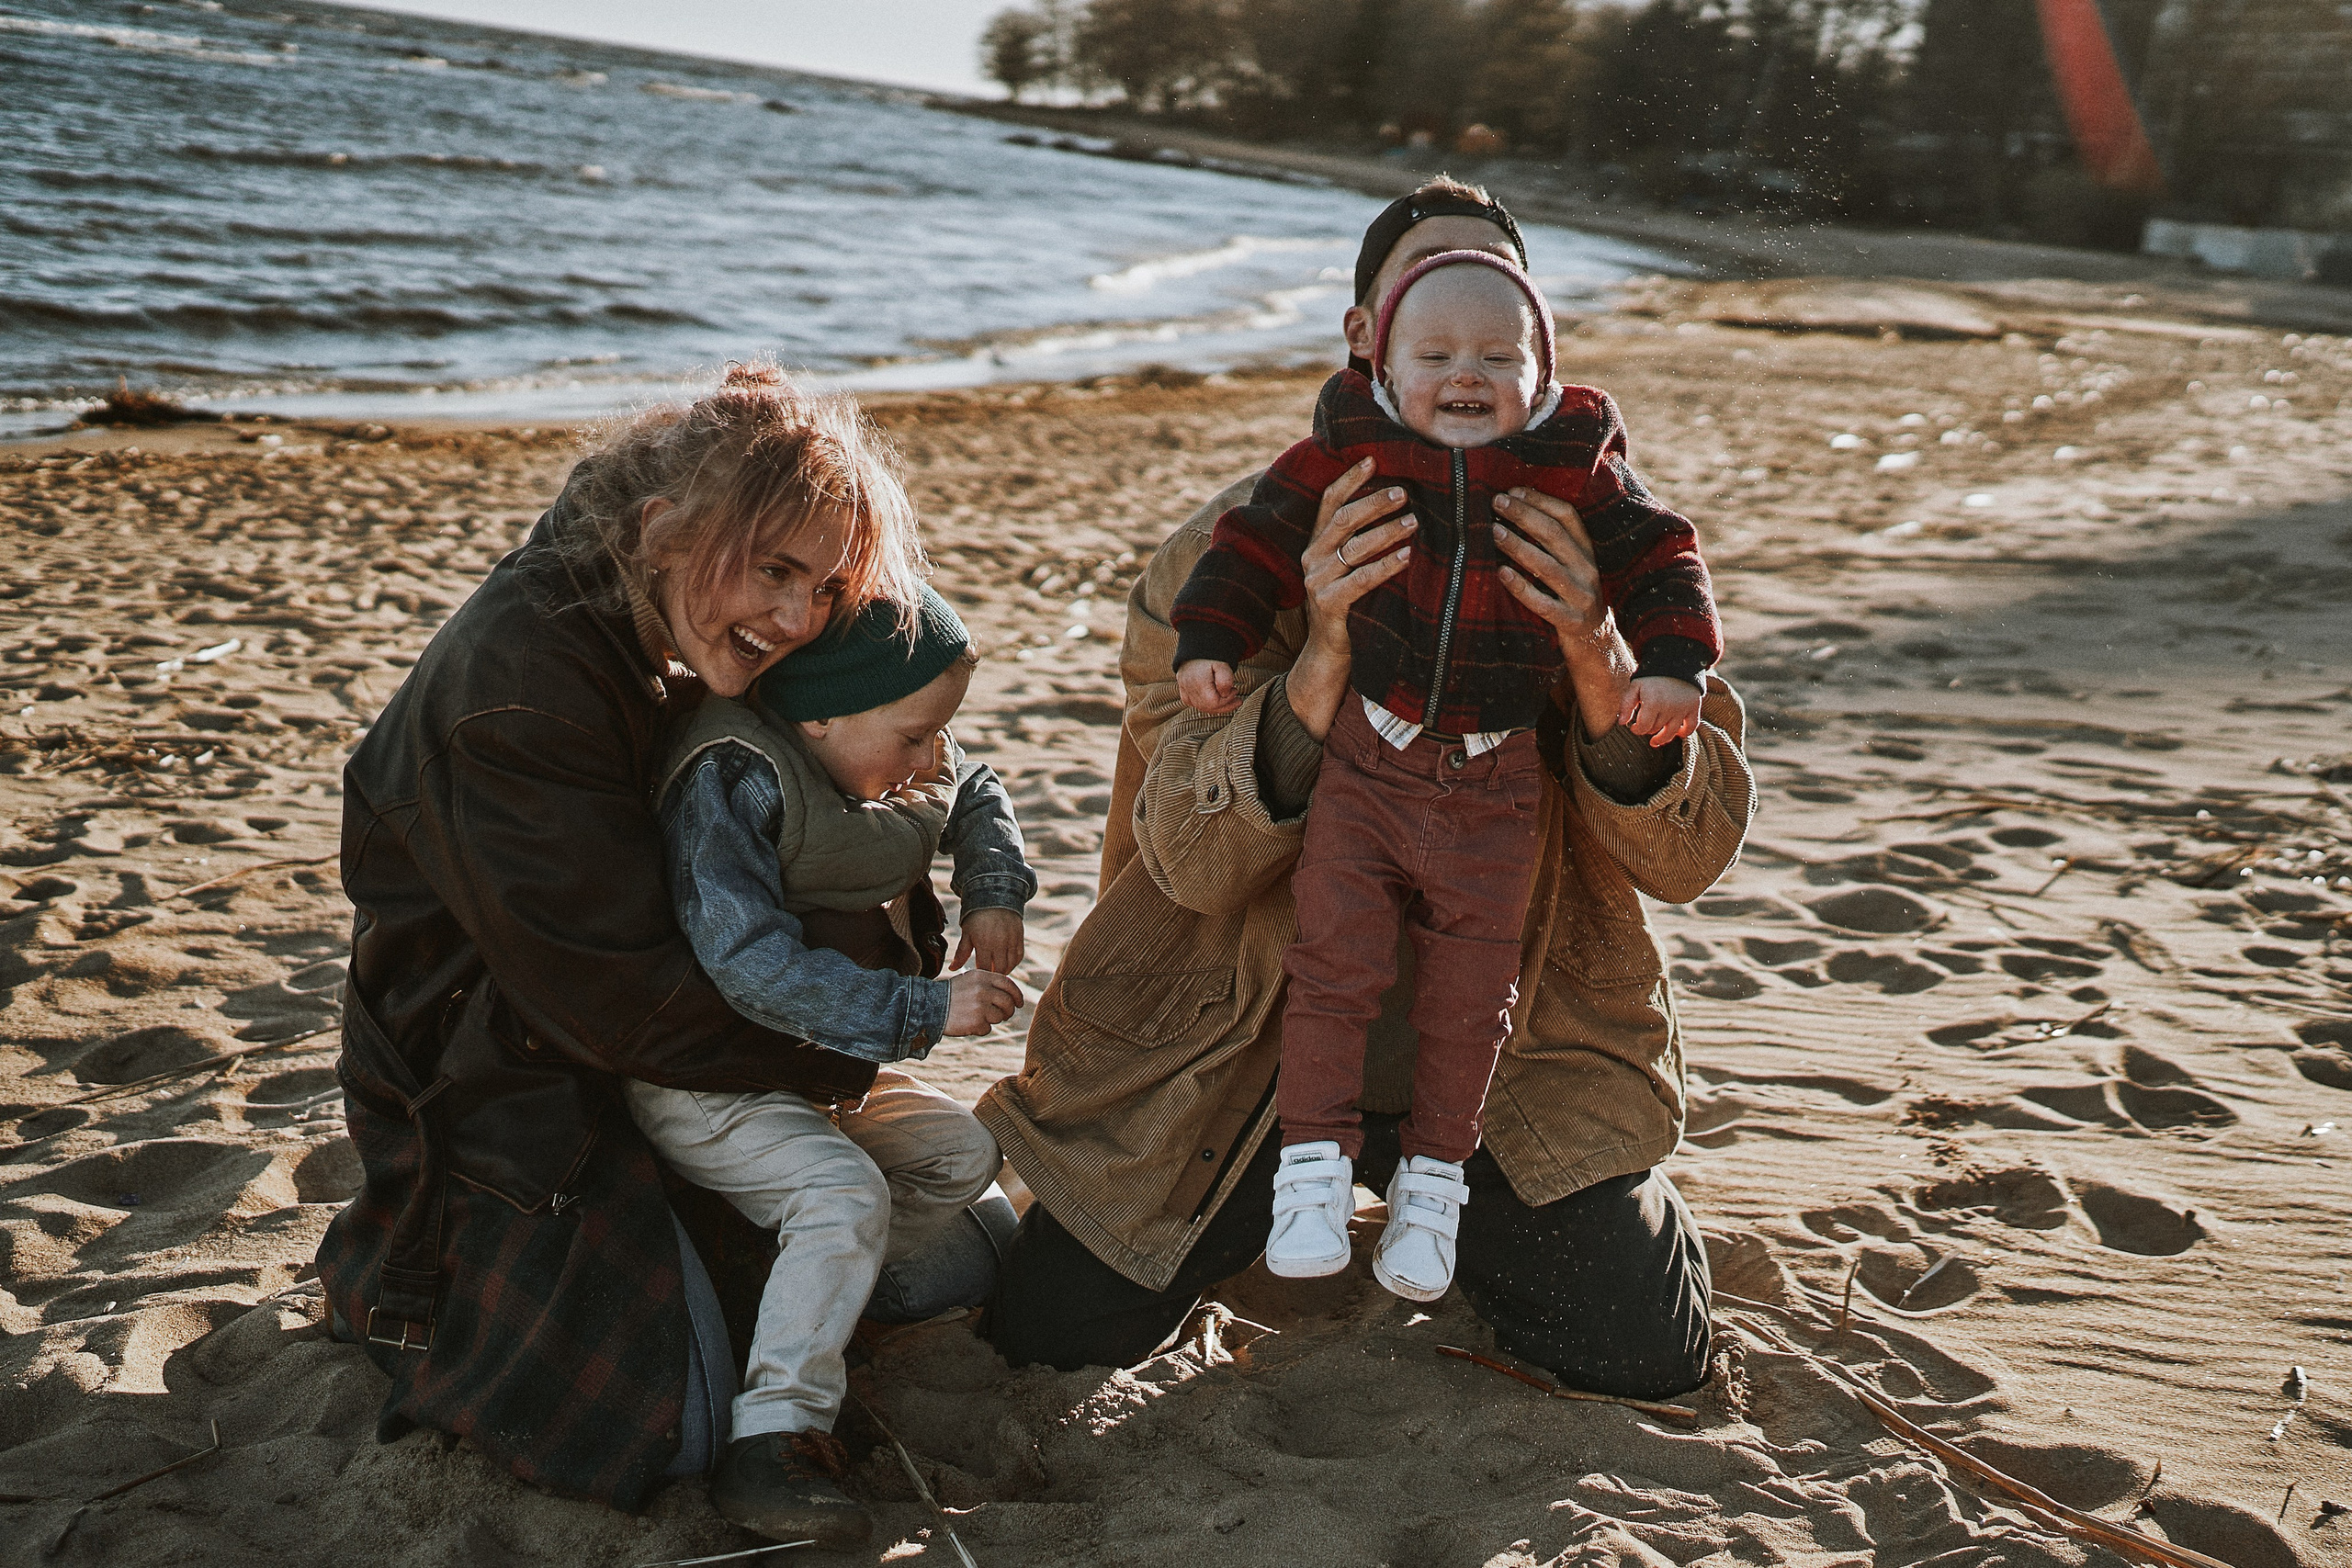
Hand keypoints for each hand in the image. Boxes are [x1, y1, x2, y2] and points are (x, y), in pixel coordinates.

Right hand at [944, 968, 1021, 1035]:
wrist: (929, 1006)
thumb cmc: (951, 994)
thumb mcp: (969, 980)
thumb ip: (989, 984)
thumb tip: (1011, 996)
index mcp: (982, 977)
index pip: (1008, 984)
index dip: (1016, 994)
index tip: (1019, 1003)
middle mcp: (983, 990)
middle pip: (1007, 1002)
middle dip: (1008, 1011)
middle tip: (1004, 1015)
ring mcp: (980, 1006)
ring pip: (999, 1017)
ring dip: (992, 1020)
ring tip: (978, 1017)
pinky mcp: (976, 1022)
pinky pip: (987, 1028)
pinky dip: (980, 1029)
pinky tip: (968, 1023)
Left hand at [952, 907, 1025, 973]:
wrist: (995, 898)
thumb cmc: (977, 917)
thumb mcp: (967, 934)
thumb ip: (961, 953)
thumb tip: (952, 969)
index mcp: (984, 943)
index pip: (984, 968)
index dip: (981, 974)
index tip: (978, 974)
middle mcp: (999, 943)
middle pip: (999, 969)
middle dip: (993, 974)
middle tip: (988, 974)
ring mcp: (1011, 940)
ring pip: (1010, 965)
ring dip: (1004, 970)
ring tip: (996, 970)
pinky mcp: (1019, 937)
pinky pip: (1019, 956)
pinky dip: (1013, 963)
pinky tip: (1006, 963)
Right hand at [1177, 658, 1240, 714]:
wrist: (1197, 646)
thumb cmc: (1211, 655)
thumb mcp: (1223, 665)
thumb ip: (1225, 681)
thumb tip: (1224, 694)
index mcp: (1198, 683)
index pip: (1214, 703)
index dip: (1227, 700)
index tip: (1235, 690)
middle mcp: (1188, 688)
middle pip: (1208, 707)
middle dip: (1224, 705)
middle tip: (1236, 697)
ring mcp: (1184, 690)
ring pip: (1201, 707)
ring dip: (1216, 706)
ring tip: (1228, 697)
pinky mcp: (1183, 691)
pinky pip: (1194, 703)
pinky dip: (1205, 704)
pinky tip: (1214, 698)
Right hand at [1289, 457, 1415, 738]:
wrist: (1331, 654)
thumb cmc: (1352, 604)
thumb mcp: (1353, 567)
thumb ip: (1363, 539)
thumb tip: (1401, 502)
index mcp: (1317, 542)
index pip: (1329, 502)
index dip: (1350, 478)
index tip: (1374, 460)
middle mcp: (1311, 557)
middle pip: (1343, 519)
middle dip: (1375, 502)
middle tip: (1406, 493)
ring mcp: (1317, 581)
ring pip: (1354, 547)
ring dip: (1387, 531)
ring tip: (1415, 522)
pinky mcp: (1328, 604)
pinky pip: (1360, 579)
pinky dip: (1385, 566)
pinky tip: (1408, 556)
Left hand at [1491, 487, 1635, 738]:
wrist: (1596, 643)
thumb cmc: (1570, 595)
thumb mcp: (1569, 565)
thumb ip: (1550, 542)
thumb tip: (1512, 505)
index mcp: (1587, 551)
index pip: (1567, 516)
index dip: (1540, 501)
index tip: (1512, 491)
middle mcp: (1587, 569)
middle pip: (1555, 536)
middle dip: (1524, 516)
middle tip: (1497, 503)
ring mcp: (1581, 596)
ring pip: (1548, 566)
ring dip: (1519, 546)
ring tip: (1494, 531)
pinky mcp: (1571, 621)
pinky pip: (1543, 603)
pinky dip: (1521, 588)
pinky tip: (1501, 574)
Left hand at [1620, 675, 1703, 747]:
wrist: (1675, 661)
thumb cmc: (1651, 676)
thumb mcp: (1635, 686)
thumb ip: (1626, 704)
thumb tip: (1621, 723)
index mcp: (1653, 702)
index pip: (1643, 727)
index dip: (1637, 730)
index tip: (1634, 727)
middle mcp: (1669, 707)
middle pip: (1656, 729)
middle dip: (1648, 729)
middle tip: (1645, 724)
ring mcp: (1682, 708)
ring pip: (1671, 732)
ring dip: (1662, 738)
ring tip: (1655, 741)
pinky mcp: (1694, 706)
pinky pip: (1691, 726)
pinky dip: (1685, 733)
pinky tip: (1677, 733)